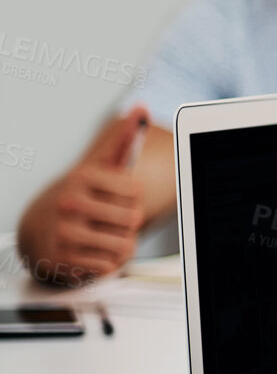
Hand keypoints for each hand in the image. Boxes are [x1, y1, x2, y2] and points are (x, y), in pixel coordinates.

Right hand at [24, 106, 148, 283]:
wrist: (37, 228)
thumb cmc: (78, 196)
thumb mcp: (98, 167)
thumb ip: (123, 140)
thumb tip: (142, 108)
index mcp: (83, 177)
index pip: (136, 192)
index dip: (133, 199)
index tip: (117, 197)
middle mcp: (70, 202)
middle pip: (133, 219)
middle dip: (128, 223)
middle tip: (110, 220)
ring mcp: (64, 230)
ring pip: (125, 245)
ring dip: (121, 245)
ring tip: (104, 236)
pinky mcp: (62, 258)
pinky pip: (109, 265)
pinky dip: (107, 263)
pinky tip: (93, 252)